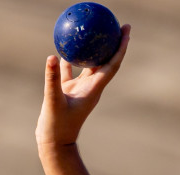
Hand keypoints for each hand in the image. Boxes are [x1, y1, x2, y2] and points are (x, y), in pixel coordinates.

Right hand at [36, 24, 130, 149]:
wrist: (54, 144)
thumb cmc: (57, 127)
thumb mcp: (54, 101)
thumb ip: (53, 79)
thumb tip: (53, 56)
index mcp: (94, 89)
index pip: (112, 64)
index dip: (121, 47)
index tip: (126, 30)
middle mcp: (91, 87)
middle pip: (107, 61)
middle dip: (114, 43)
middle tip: (119, 24)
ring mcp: (81, 89)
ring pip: (90, 64)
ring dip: (94, 48)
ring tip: (94, 31)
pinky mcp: (68, 90)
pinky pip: (71, 69)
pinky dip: (70, 58)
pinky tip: (64, 46)